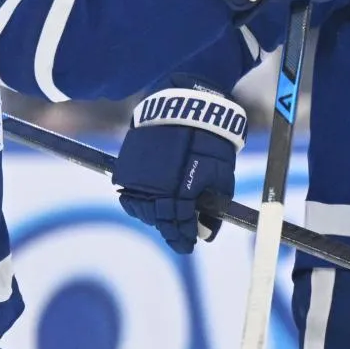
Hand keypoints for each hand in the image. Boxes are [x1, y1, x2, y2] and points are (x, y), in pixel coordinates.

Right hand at [112, 79, 245, 253]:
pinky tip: (149, 204)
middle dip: (170, 231)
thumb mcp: (221, 173)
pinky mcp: (128, 167)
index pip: (180, 226)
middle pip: (159, 221)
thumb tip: (207, 231)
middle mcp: (156, 189)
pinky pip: (129, 195)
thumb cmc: (209, 138)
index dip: (185, 237)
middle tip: (179, 236)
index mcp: (181, 193)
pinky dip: (139, 203)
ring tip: (165, 219)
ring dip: (154, 218)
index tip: (189, 244)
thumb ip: (214, 205)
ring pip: (141, 211)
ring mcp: (139, 178)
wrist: (185, 104)